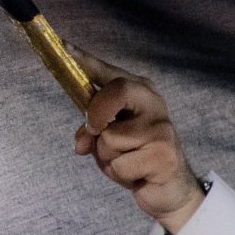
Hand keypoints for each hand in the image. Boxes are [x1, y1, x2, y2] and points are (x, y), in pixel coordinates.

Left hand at [73, 53, 206, 234]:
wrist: (171, 188)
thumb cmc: (138, 157)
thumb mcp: (111, 139)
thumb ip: (92, 130)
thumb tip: (81, 144)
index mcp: (141, 93)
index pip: (110, 73)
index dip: (86, 60)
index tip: (64, 46)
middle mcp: (154, 105)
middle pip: (116, 92)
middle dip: (97, 115)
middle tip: (96, 131)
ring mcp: (161, 130)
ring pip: (109, 138)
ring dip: (108, 158)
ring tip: (127, 162)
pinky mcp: (164, 156)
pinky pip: (120, 165)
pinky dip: (120, 175)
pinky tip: (136, 176)